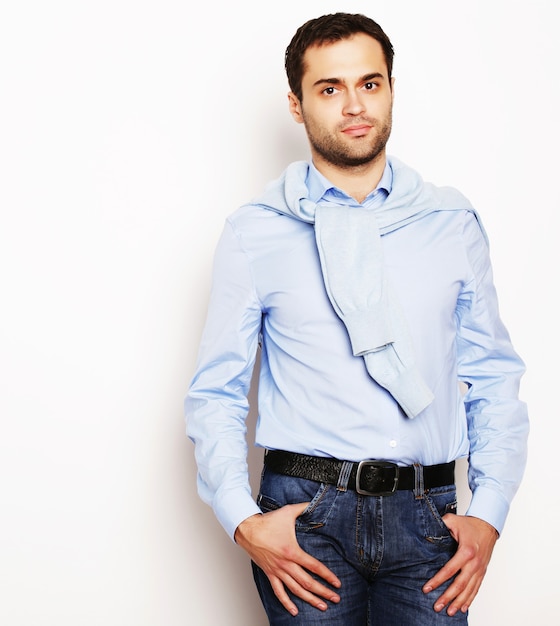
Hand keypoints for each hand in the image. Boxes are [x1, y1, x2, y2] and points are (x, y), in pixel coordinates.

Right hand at [234, 502, 340, 616]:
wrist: (248, 530)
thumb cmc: (267, 522)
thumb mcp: (288, 512)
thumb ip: (303, 507)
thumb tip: (314, 502)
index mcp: (292, 551)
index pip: (314, 567)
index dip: (327, 576)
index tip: (337, 583)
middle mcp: (286, 564)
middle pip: (307, 582)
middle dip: (323, 592)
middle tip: (335, 599)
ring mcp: (277, 571)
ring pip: (296, 590)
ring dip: (310, 599)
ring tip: (322, 606)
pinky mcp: (269, 574)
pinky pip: (278, 592)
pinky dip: (287, 603)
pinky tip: (295, 611)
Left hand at [422, 514, 498, 615]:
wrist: (487, 526)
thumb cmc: (469, 524)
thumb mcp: (452, 520)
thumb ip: (440, 526)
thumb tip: (426, 532)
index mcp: (466, 551)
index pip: (449, 570)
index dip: (437, 580)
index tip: (427, 588)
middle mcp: (474, 563)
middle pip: (460, 584)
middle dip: (447, 597)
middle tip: (436, 606)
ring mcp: (479, 569)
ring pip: (469, 590)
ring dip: (459, 602)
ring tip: (448, 612)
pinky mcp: (482, 572)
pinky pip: (476, 589)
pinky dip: (470, 599)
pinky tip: (463, 608)